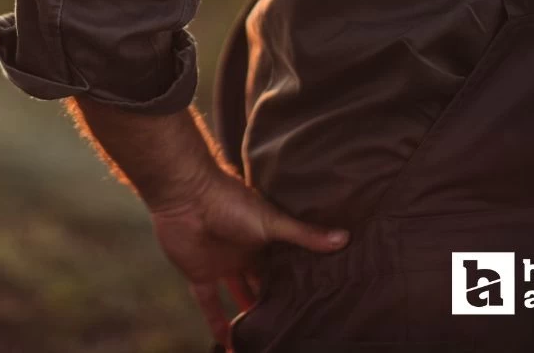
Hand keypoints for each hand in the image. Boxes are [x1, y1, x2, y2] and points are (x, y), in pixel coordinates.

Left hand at [147, 169, 348, 348]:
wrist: (187, 195)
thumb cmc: (231, 201)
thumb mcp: (272, 222)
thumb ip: (305, 235)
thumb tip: (346, 238)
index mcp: (264, 239)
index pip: (283, 266)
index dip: (296, 282)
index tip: (313, 301)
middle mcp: (245, 253)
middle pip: (262, 283)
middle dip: (274, 301)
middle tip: (292, 323)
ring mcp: (223, 264)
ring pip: (238, 295)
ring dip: (248, 315)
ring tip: (265, 336)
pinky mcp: (200, 274)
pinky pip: (209, 304)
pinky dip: (217, 322)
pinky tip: (229, 343)